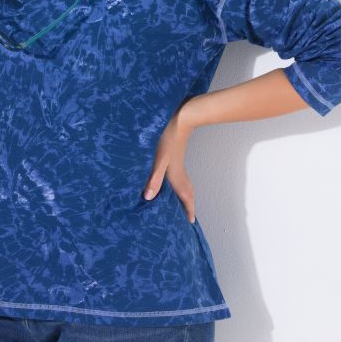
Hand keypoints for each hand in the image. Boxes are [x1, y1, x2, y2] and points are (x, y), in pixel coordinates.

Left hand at [142, 102, 197, 223]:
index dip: (188, 209)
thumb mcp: (158, 159)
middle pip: (188, 192)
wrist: (180, 119)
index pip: (185, 196)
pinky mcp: (176, 158)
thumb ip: (154, 178)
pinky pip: (182, 177)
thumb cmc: (167, 137)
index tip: (191, 222)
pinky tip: (175, 182)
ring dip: (186, 195)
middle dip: (189, 205)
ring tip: (184, 204)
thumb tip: (148, 197)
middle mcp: (179, 171)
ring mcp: (179, 164)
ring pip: (186, 184)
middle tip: (189, 217)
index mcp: (175, 175)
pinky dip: (182, 185)